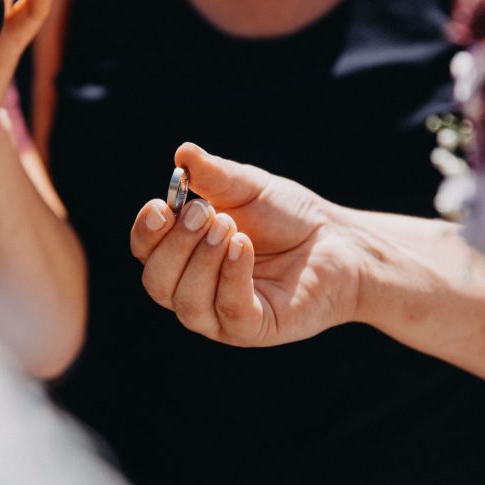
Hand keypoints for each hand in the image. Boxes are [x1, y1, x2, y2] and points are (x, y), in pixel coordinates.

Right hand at [129, 143, 364, 346]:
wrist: (339, 242)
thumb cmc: (287, 216)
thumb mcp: (247, 187)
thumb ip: (214, 175)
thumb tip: (183, 155)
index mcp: (182, 256)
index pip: (145, 252)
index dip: (146, 232)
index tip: (160, 207)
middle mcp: (193, 290)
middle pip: (157, 281)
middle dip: (175, 244)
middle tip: (205, 211)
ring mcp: (221, 315)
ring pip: (187, 302)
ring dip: (202, 259)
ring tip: (231, 226)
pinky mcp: (252, 329)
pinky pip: (228, 310)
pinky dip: (230, 276)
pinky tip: (243, 246)